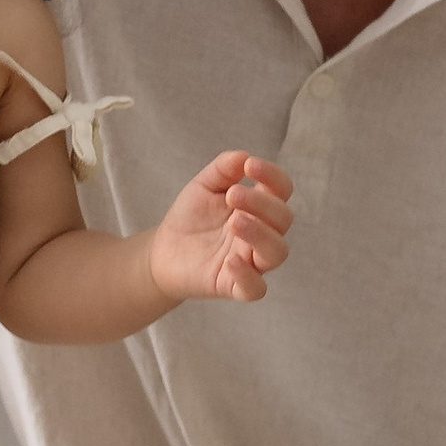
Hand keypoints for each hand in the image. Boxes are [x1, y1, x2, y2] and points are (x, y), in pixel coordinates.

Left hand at [147, 151, 293, 307]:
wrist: (163, 250)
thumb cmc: (191, 217)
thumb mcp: (203, 186)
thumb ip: (223, 169)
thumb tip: (244, 156)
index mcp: (258, 207)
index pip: (281, 190)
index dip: (273, 176)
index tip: (250, 165)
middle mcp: (261, 234)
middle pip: (283, 220)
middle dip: (262, 204)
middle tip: (232, 195)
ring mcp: (251, 261)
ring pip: (277, 253)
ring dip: (260, 234)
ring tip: (234, 221)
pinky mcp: (234, 286)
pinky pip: (255, 289)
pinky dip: (248, 277)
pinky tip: (231, 261)